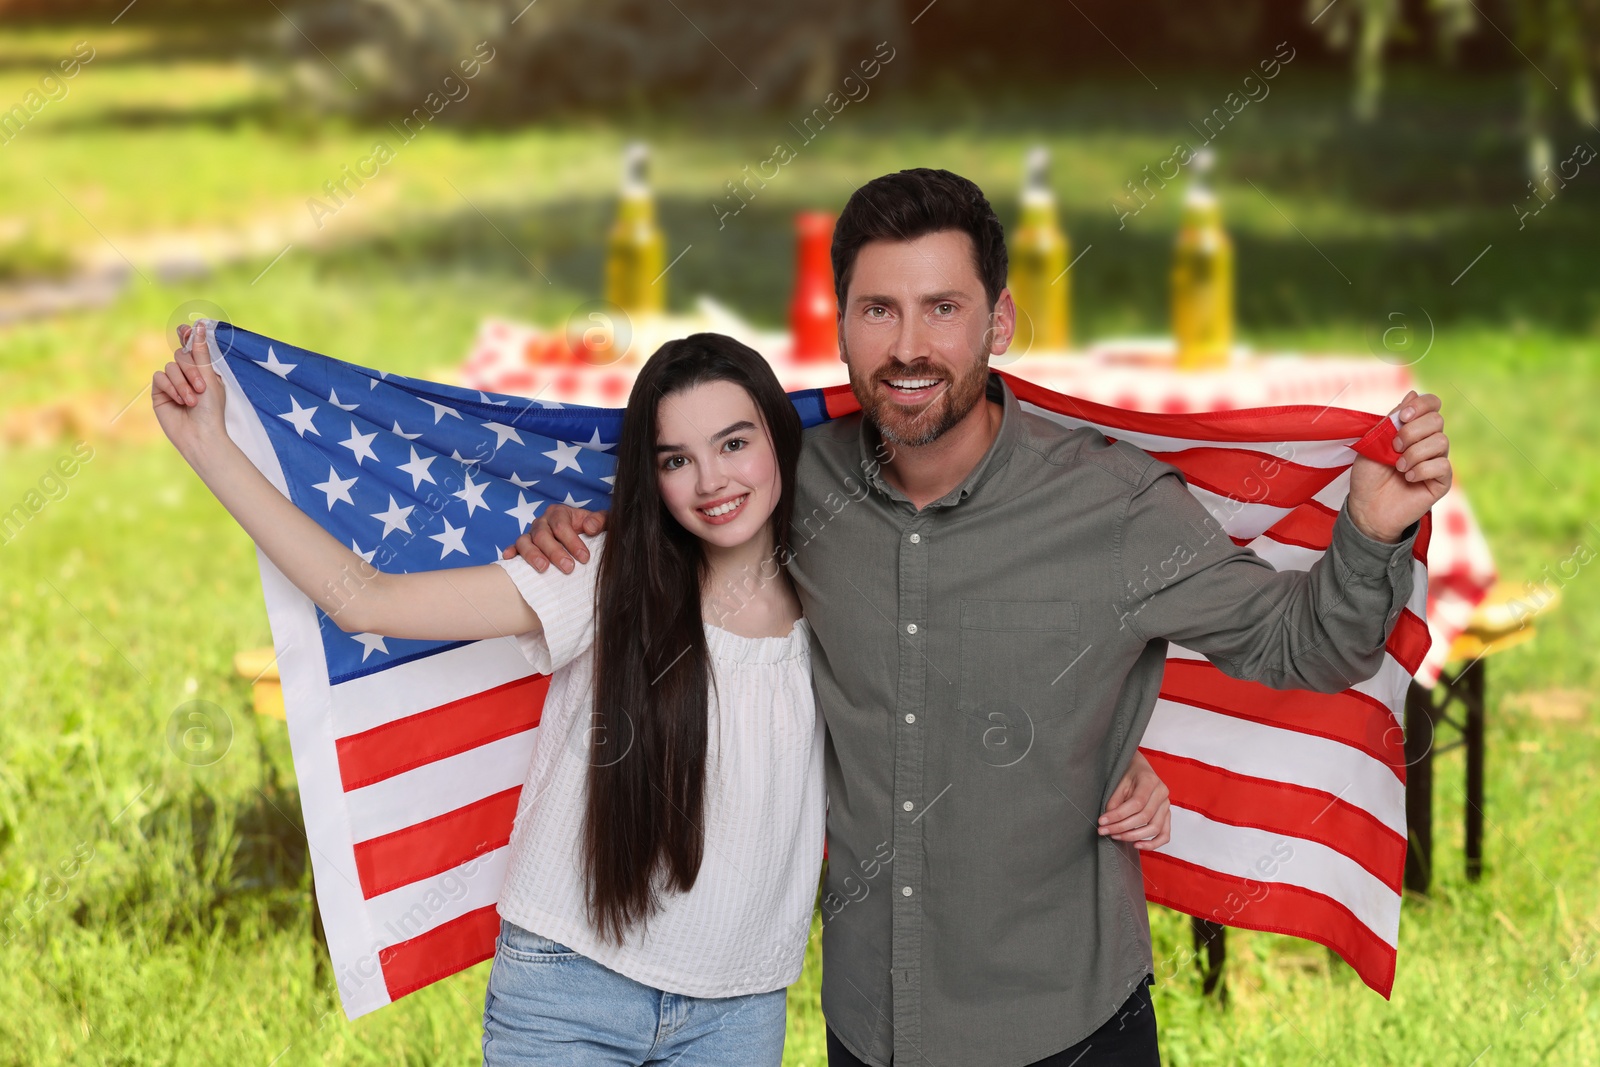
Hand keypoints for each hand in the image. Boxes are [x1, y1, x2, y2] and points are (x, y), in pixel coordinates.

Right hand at [152, 321, 225, 458]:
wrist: (200, 434)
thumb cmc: (211, 409)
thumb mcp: (209, 378)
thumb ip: (200, 353)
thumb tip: (198, 326)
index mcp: (203, 371)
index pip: (192, 348)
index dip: (188, 337)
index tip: (185, 328)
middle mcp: (187, 375)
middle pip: (181, 355)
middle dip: (191, 370)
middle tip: (201, 387)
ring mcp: (173, 383)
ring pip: (170, 367)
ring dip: (182, 383)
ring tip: (192, 401)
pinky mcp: (160, 392)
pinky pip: (159, 378)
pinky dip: (171, 387)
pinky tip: (180, 401)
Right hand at [501, 503, 607, 572]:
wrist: (582, 533)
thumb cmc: (591, 528)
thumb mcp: (601, 521)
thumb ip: (600, 521)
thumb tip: (590, 527)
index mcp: (559, 513)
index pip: (562, 526)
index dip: (572, 542)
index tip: (584, 558)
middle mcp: (542, 522)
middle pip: (543, 535)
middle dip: (555, 552)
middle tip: (569, 568)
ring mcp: (531, 534)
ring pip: (525, 541)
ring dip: (533, 555)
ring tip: (543, 568)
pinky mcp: (524, 546)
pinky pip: (515, 547)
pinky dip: (511, 552)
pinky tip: (510, 559)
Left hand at [1099, 750, 1170, 849]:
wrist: (1139, 767)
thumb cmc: (1128, 772)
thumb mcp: (1118, 780)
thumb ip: (1115, 800)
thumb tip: (1108, 821)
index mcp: (1150, 781)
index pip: (1136, 803)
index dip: (1118, 815)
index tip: (1102, 822)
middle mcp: (1162, 793)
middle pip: (1144, 817)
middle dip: (1121, 827)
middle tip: (1104, 831)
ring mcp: (1167, 805)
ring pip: (1155, 828)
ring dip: (1133, 836)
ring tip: (1115, 836)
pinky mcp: (1167, 815)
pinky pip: (1165, 834)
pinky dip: (1153, 843)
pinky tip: (1137, 845)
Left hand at [1348, 390, 1451, 542]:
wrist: (1366, 507)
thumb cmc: (1368, 475)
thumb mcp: (1373, 443)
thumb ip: (1392, 420)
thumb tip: (1411, 393)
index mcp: (1414, 429)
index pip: (1432, 404)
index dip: (1421, 405)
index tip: (1402, 417)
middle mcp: (1429, 442)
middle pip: (1437, 420)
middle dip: (1412, 432)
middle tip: (1394, 448)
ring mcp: (1437, 461)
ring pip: (1441, 441)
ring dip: (1414, 453)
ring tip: (1398, 467)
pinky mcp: (1442, 481)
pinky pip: (1443, 465)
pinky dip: (1422, 469)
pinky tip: (1408, 478)